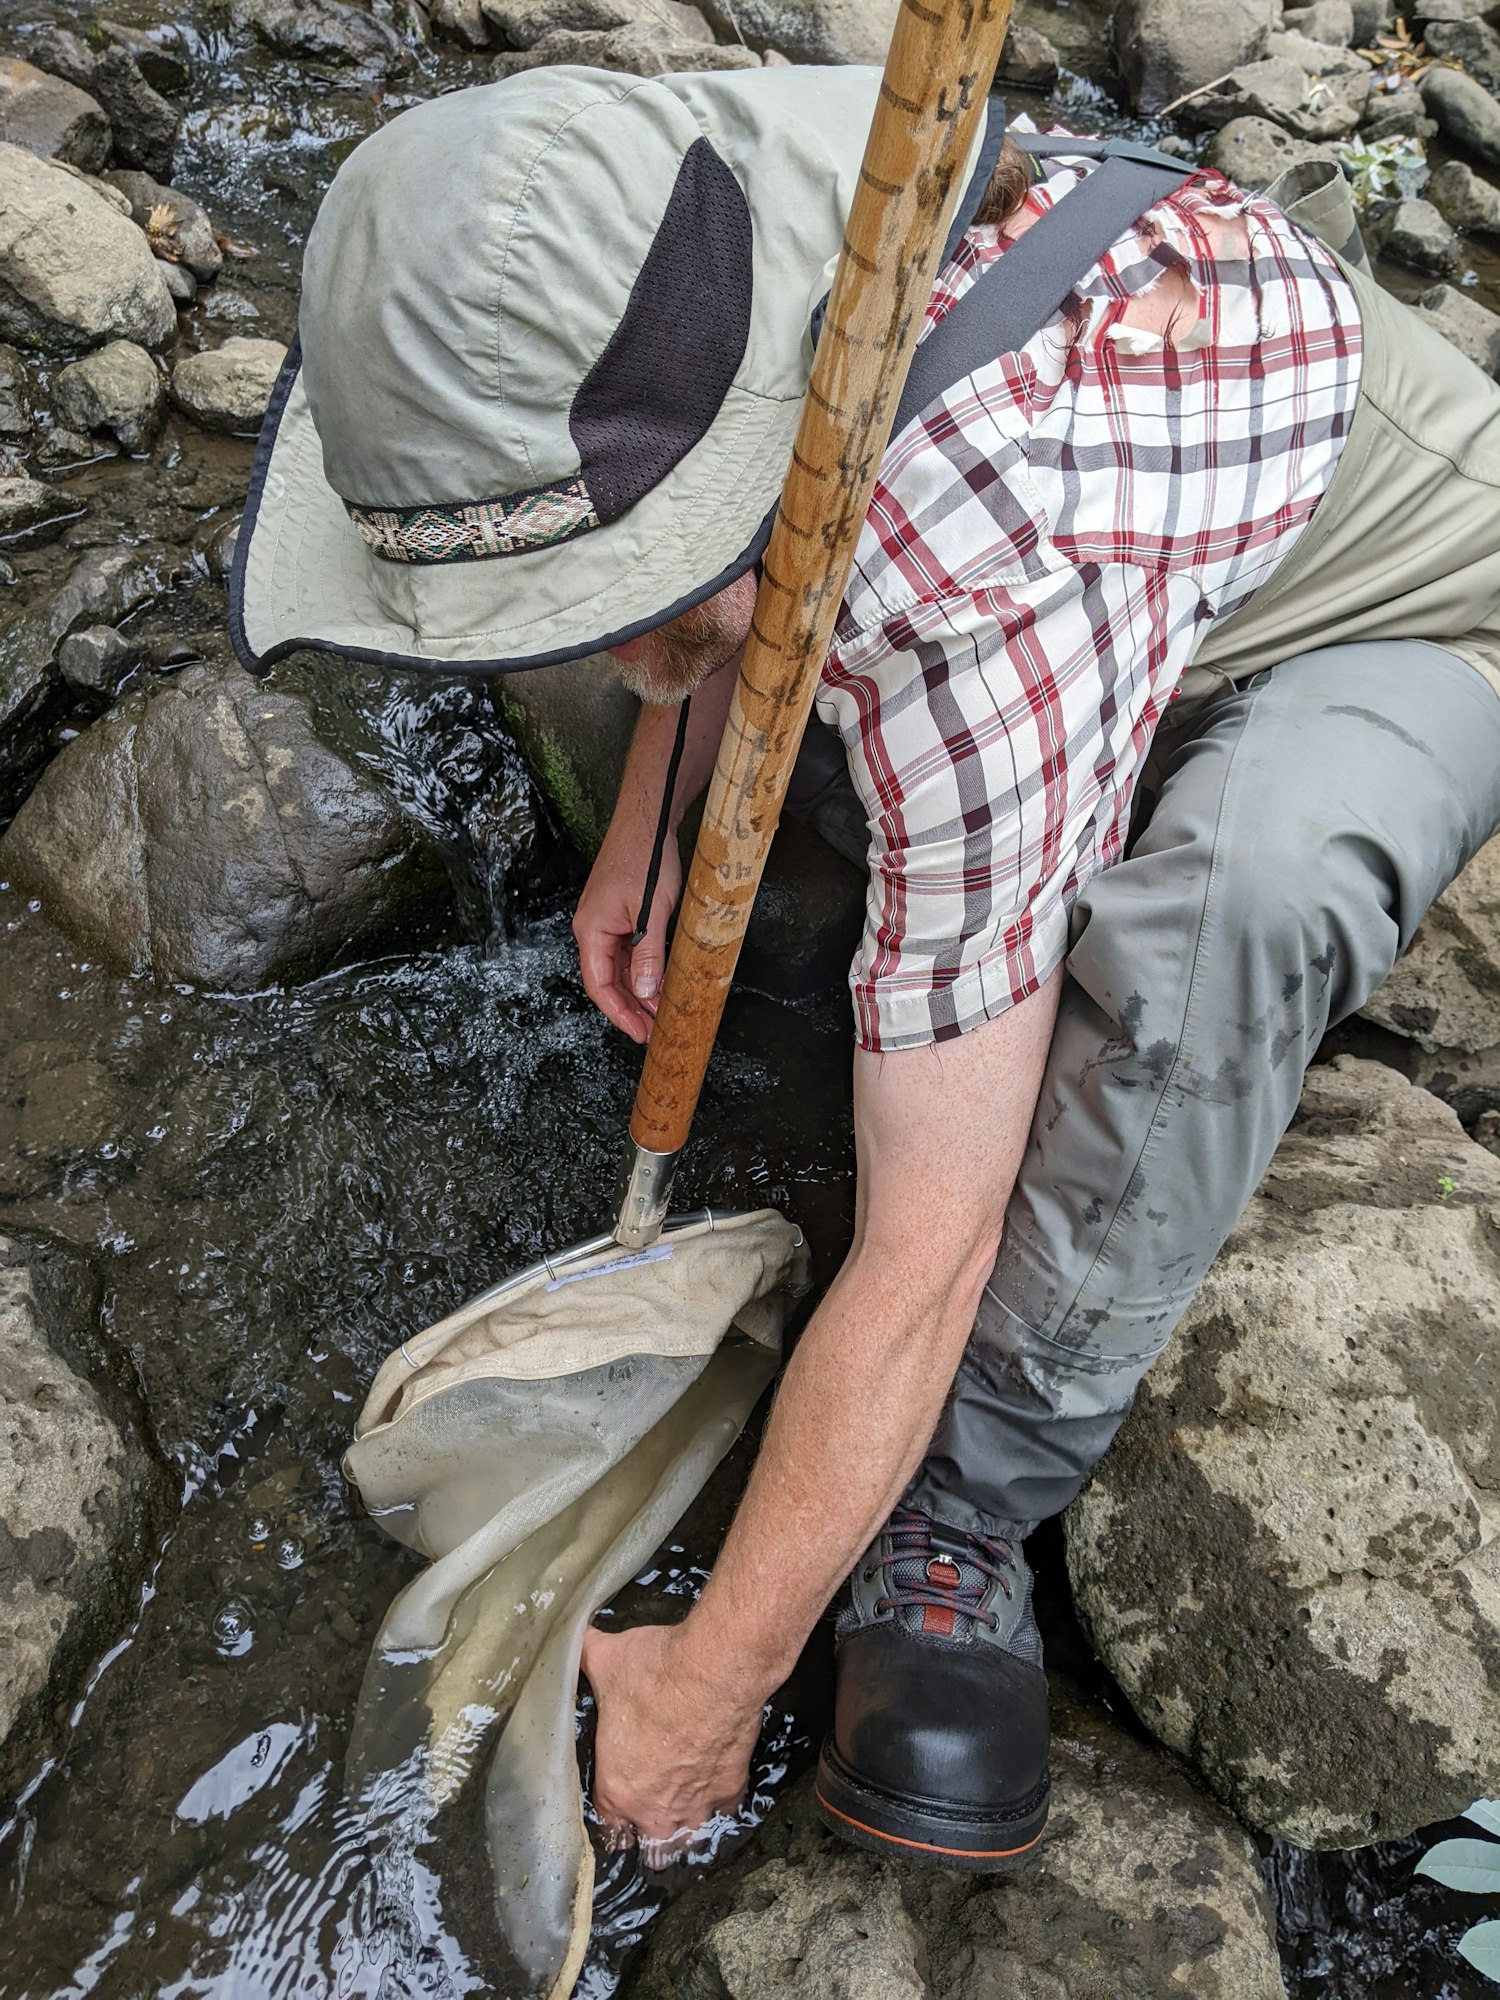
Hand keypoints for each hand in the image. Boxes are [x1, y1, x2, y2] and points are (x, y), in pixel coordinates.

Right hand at [572, 830, 680, 1043]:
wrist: (647, 820)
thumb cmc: (646, 858)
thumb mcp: (652, 911)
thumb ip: (648, 954)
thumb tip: (644, 992)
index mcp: (591, 931)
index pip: (599, 986)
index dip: (620, 1013)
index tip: (640, 1033)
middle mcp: (592, 930)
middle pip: (607, 981)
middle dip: (631, 1009)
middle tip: (655, 1032)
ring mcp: (605, 923)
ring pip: (617, 969)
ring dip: (638, 992)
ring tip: (660, 1014)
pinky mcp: (619, 916)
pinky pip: (626, 953)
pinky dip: (641, 971)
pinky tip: (658, 984)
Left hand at [580, 1621, 762, 1860]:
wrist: (715, 1669)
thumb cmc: (655, 1671)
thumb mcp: (607, 1659)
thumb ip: (585, 1656)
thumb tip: (572, 1638)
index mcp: (617, 1788)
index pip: (608, 1827)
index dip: (612, 1815)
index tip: (619, 1800)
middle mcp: (655, 1808)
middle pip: (650, 1849)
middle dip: (648, 1835)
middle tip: (651, 1810)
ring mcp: (696, 1804)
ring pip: (687, 1841)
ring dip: (684, 1829)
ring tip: (683, 1811)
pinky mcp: (729, 1789)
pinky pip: (722, 1812)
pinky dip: (718, 1803)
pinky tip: (715, 1786)